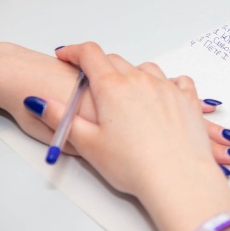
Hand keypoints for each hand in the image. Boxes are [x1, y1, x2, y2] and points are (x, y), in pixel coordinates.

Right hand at [27, 42, 229, 230]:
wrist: (177, 178)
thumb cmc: (134, 165)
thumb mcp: (87, 144)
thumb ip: (61, 118)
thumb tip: (41, 102)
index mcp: (112, 87)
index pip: (89, 54)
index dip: (74, 52)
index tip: (66, 56)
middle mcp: (141, 81)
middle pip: (116, 61)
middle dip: (100, 67)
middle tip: (92, 84)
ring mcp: (167, 88)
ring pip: (146, 69)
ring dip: (133, 75)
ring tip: (127, 96)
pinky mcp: (188, 99)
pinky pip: (177, 80)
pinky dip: (167, 83)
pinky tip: (162, 96)